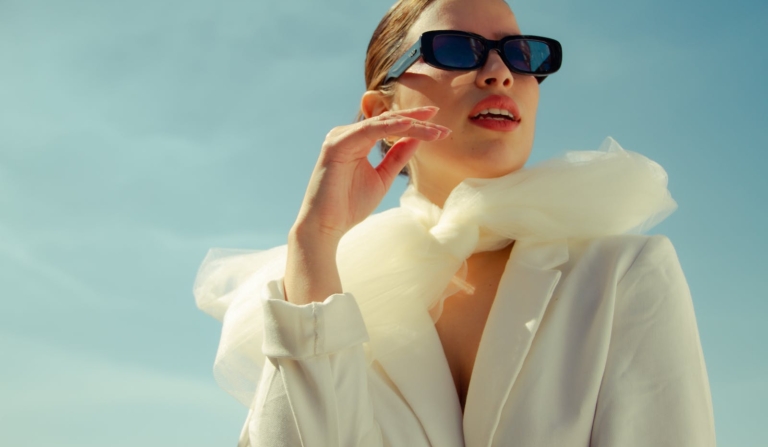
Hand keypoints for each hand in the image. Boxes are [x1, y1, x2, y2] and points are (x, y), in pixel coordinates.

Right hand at [292, 106, 450, 241]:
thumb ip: (397, 158)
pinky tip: (409, 126)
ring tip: (434, 129)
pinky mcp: (336, 144)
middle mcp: (347, 134)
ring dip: (411, 124)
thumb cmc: (349, 206)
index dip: (415, 123)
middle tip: (443, 125)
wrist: (326, 226)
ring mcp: (340, 137)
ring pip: (382, 123)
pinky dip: (390, 127)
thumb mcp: (382, 178)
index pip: (390, 125)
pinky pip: (368, 130)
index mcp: (357, 140)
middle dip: (418, 121)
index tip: (440, 127)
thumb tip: (417, 139)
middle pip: (388, 120)